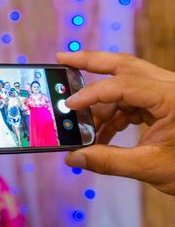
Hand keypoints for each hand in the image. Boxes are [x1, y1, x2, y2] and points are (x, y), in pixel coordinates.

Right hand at [58, 51, 174, 194]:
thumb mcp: (152, 167)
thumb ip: (109, 161)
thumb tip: (73, 157)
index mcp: (173, 97)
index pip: (123, 84)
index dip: (92, 94)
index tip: (69, 106)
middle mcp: (171, 87)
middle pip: (125, 65)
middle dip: (91, 62)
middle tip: (62, 59)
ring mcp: (169, 93)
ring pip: (127, 82)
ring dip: (102, 101)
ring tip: (80, 119)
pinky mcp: (166, 104)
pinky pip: (133, 100)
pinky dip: (114, 113)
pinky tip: (100, 133)